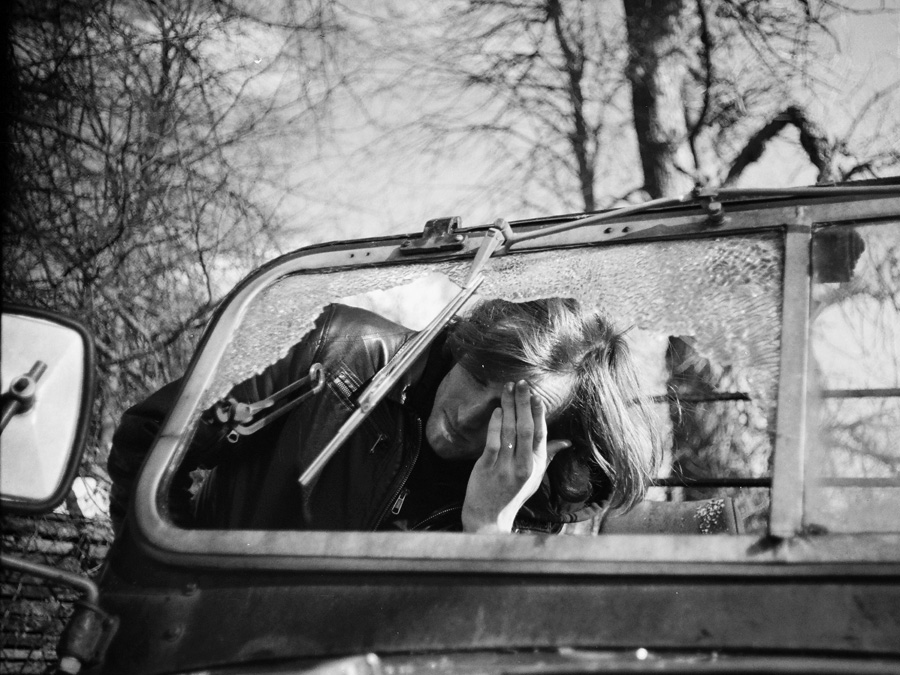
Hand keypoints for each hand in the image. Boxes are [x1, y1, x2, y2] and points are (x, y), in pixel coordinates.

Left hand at [461, 380, 570, 532]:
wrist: (489, 517)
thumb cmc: (513, 494)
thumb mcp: (534, 476)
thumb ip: (548, 455)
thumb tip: (567, 442)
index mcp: (536, 465)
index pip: (541, 434)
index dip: (539, 413)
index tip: (537, 395)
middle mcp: (524, 465)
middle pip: (526, 428)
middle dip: (524, 403)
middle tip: (522, 383)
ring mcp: (505, 467)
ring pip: (510, 431)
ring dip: (509, 407)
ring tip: (507, 389)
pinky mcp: (487, 468)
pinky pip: (493, 442)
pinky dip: (495, 425)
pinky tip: (497, 411)